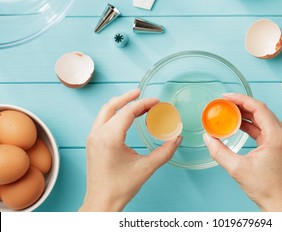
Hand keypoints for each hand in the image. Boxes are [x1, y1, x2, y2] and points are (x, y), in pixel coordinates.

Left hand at [79, 89, 181, 211]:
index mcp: (110, 138)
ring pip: (105, 111)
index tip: (156, 101)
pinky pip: (102, 120)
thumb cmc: (120, 187)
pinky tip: (125, 116)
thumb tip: (177, 139)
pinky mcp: (92, 142)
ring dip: (120, 103)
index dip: (144, 103)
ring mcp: (92, 138)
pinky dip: (114, 113)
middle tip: (142, 93)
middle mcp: (98, 134)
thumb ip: (165, 152)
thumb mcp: (146, 168)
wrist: (102, 201)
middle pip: (112, 105)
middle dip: (128, 97)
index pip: (128, 112)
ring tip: (135, 101)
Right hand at [203, 93, 281, 211]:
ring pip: (262, 117)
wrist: (278, 202)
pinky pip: (263, 127)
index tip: (226, 97)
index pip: (259, 108)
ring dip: (245, 113)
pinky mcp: (278, 143)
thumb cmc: (265, 187)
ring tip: (228, 111)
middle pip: (261, 110)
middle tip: (224, 103)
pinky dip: (250, 123)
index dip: (241, 99)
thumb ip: (219, 151)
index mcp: (277, 136)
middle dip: (241, 104)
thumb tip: (208, 138)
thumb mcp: (237, 168)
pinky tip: (237, 123)